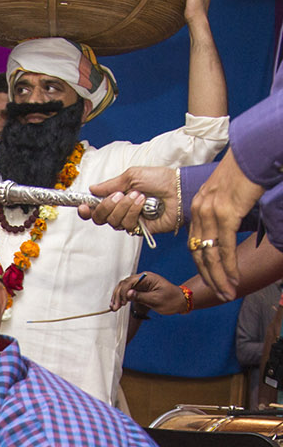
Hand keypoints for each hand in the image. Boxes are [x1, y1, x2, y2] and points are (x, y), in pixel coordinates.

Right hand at [80, 167, 179, 233]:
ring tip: (139, 196)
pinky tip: (143, 204)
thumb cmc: (160, 179)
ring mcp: (129, 220)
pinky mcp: (139, 229)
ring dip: (124, 207)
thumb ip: (110, 184)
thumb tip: (92, 189)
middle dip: (106, 206)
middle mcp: (120, 210)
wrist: (178, 189)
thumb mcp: (132, 175)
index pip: (95, 207)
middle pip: (99, 217)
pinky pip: (126, 225)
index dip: (86, 209)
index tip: (82, 206)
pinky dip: (133, 213)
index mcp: (117, 197)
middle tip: (119, 195)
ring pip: (112, 221)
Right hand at [109, 271, 185, 314]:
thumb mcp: (156, 300)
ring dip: (118, 297)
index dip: (124, 292)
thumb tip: (128, 294)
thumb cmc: (171, 299)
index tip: (123, 303)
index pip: (130, 282)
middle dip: (118, 295)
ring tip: (114, 307)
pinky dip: (121, 298)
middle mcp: (143, 279)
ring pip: (123, 288)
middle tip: (115, 307)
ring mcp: (141, 284)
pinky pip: (127, 292)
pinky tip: (117, 304)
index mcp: (148, 278)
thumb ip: (141, 296)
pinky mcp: (140, 290)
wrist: (179, 301)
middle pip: (124, 284)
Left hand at [189, 150, 264, 300]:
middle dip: (210, 277)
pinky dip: (228, 266)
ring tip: (227, 293)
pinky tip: (233, 278)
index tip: (212, 279)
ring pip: (211, 255)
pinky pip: (224, 247)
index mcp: (198, 208)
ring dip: (220, 278)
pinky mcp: (225, 214)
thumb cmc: (245, 172)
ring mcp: (210, 214)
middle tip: (219, 294)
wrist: (251, 152)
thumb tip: (233, 227)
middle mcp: (200, 212)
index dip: (203, 264)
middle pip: (199, 254)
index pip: (195, 244)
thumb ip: (227, 213)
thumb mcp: (229, 195)